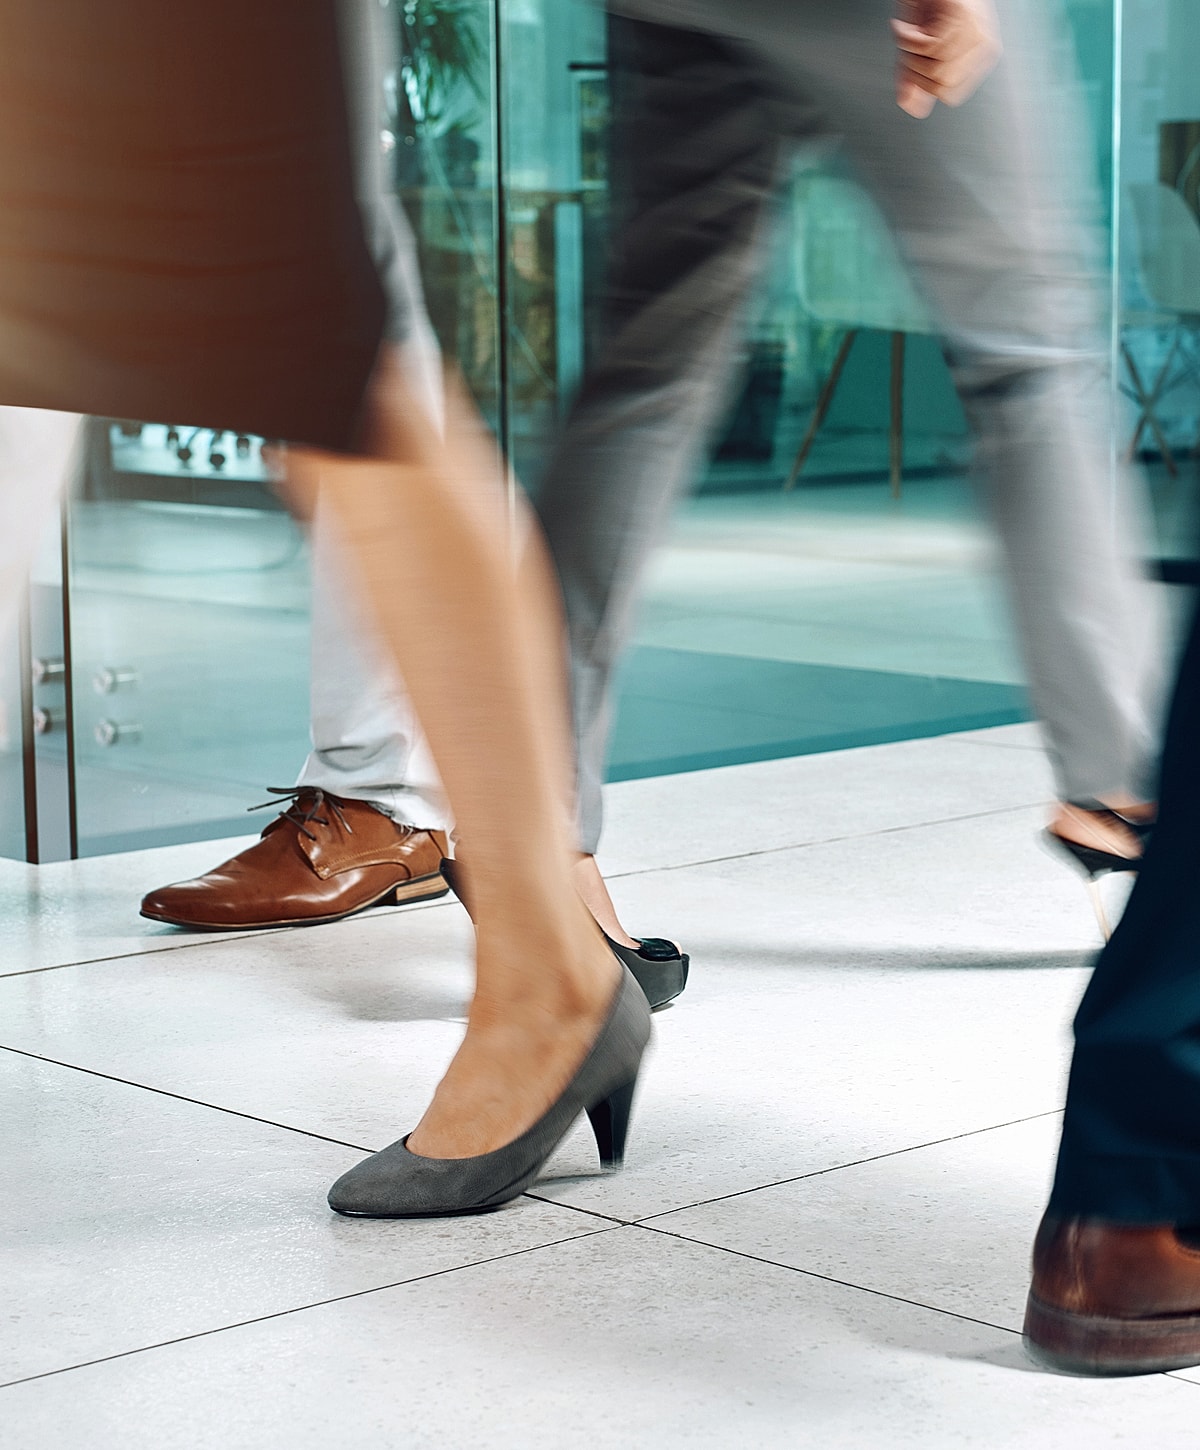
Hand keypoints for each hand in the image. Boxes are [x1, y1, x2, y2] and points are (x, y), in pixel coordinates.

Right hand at [892, 0, 1001, 118]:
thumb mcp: (920, 48)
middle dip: (915, 73)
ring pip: (939, 69)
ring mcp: (976, 30)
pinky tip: (905, 27)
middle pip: (945, 85)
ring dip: (911, 55)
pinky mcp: (963, 17)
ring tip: (906, 36)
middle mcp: (983, 45)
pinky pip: (932, 47)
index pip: (952, 94)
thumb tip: (909, 104)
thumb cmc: (928, 5)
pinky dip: (909, 39)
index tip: (911, 70)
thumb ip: (915, 77)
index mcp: (978, 57)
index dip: (925, 87)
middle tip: (905, 52)